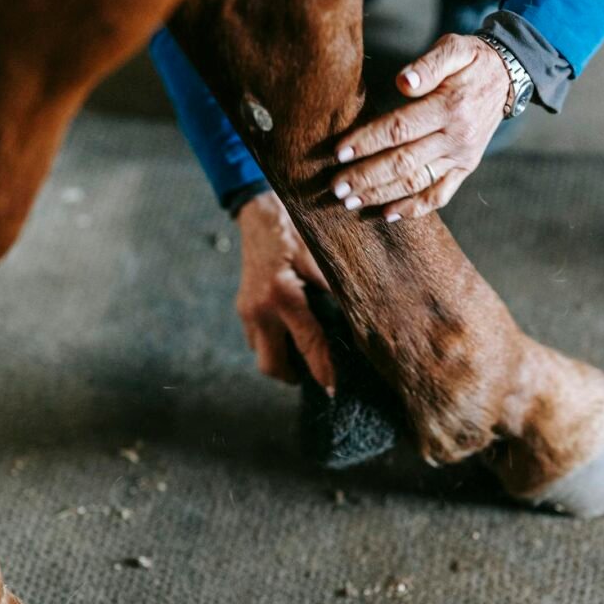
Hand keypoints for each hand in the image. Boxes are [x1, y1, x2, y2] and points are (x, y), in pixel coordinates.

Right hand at [236, 192, 334, 392]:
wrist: (261, 214)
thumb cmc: (296, 232)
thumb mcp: (320, 258)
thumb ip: (336, 291)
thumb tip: (361, 322)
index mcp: (283, 295)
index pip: (309, 343)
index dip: (323, 369)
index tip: (333, 389)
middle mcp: (260, 308)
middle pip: (272, 364)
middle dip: (294, 376)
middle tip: (318, 377)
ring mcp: (247, 310)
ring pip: (261, 355)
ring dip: (282, 362)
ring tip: (307, 359)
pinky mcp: (243, 308)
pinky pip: (256, 339)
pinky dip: (274, 345)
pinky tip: (292, 338)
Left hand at [331, 34, 510, 220]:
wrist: (509, 77)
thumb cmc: (471, 60)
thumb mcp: (455, 47)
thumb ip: (429, 64)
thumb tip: (403, 82)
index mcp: (451, 106)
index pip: (400, 128)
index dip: (368, 141)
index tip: (338, 152)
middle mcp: (457, 137)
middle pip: (403, 162)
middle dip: (366, 176)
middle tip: (335, 188)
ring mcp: (462, 157)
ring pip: (416, 183)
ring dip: (381, 195)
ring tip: (350, 203)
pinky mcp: (465, 169)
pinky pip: (439, 195)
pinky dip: (413, 208)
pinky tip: (387, 215)